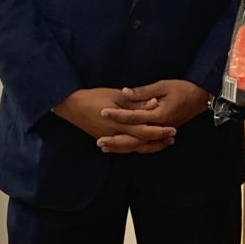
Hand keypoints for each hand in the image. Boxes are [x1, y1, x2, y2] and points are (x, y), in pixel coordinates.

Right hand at [52, 88, 175, 151]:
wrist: (71, 105)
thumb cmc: (95, 96)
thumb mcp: (117, 96)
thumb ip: (136, 102)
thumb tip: (154, 103)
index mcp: (119, 123)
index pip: (144, 131)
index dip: (160, 132)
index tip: (173, 130)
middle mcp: (115, 135)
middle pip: (140, 144)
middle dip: (157, 143)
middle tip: (172, 140)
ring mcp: (108, 139)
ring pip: (132, 148)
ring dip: (148, 147)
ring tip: (162, 143)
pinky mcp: (103, 140)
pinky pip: (122, 148)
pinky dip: (134, 148)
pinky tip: (142, 146)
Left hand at [97, 79, 209, 152]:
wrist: (201, 98)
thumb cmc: (183, 89)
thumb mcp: (163, 85)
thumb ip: (143, 92)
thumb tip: (124, 92)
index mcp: (160, 115)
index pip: (134, 117)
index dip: (117, 114)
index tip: (102, 112)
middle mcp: (160, 128)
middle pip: (135, 139)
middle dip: (116, 141)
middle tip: (98, 141)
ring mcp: (162, 133)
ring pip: (140, 145)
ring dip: (122, 147)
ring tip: (105, 147)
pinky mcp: (162, 134)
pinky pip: (146, 144)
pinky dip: (133, 147)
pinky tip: (121, 147)